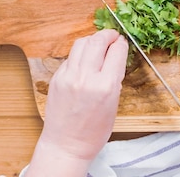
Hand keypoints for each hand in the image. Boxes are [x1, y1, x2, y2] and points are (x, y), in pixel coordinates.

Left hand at [24, 29, 128, 176]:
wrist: (67, 144)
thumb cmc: (94, 131)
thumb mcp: (114, 104)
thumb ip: (114, 78)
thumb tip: (116, 56)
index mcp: (105, 86)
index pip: (116, 51)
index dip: (121, 44)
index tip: (122, 42)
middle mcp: (86, 77)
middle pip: (98, 41)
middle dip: (108, 34)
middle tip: (112, 35)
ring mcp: (68, 76)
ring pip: (81, 43)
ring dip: (92, 39)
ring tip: (98, 43)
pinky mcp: (57, 77)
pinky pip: (70, 56)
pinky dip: (80, 53)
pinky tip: (85, 59)